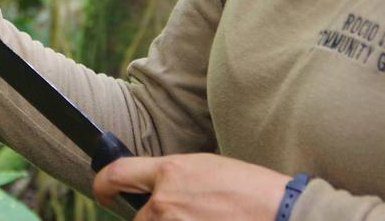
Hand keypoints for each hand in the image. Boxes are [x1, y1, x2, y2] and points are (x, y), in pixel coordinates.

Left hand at [93, 153, 289, 220]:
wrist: (282, 214)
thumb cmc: (253, 190)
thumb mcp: (209, 169)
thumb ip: (176, 178)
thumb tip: (159, 189)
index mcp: (171, 172)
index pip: (118, 173)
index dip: (103, 183)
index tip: (102, 190)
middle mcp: (165, 200)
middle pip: (140, 217)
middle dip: (155, 220)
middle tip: (186, 217)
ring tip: (204, 220)